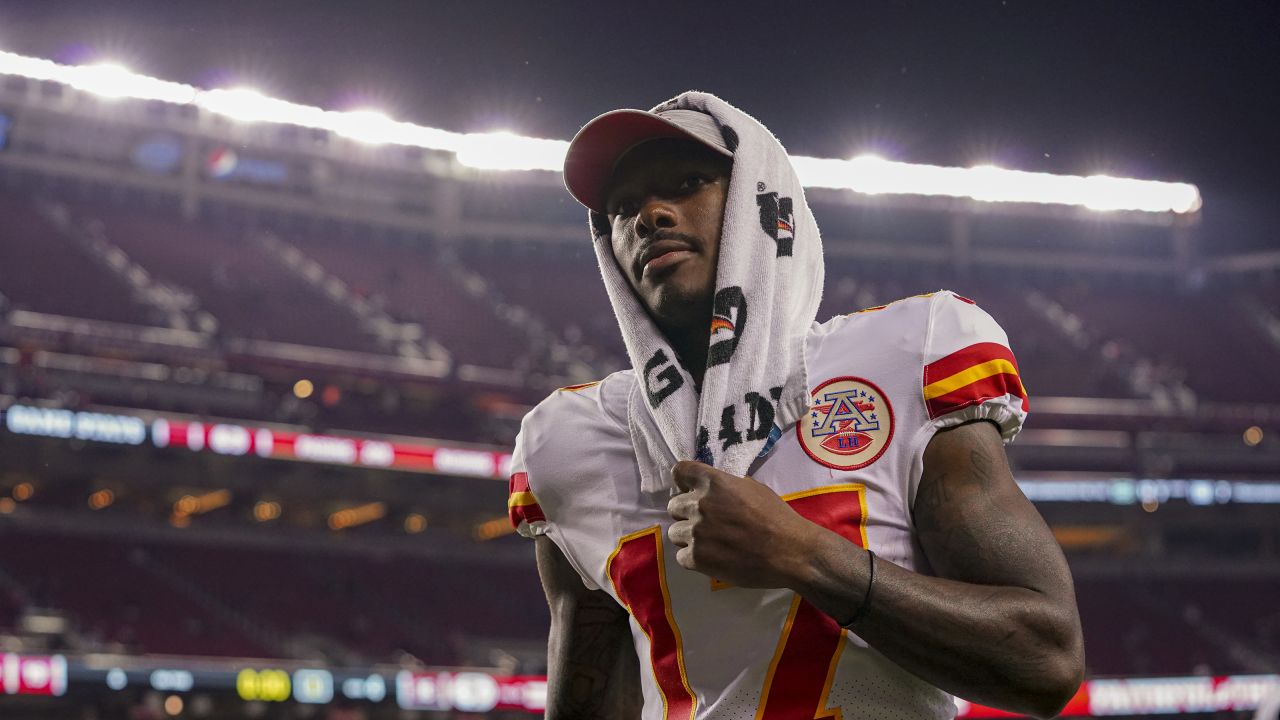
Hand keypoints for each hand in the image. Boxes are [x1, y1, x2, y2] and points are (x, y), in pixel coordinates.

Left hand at [666, 460, 817, 588]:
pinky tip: (712, 558)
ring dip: (689, 537)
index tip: (690, 491)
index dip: (683, 482)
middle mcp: (699, 504)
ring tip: (710, 543)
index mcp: (713, 482)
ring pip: (675, 533)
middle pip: (674, 506)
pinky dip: (694, 558)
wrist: (791, 552)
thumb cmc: (778, 518)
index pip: (679, 472)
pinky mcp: (697, 558)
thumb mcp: (755, 489)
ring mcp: (696, 532)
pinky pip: (681, 556)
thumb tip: (718, 490)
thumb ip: (729, 486)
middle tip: (707, 523)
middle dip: (687, 513)